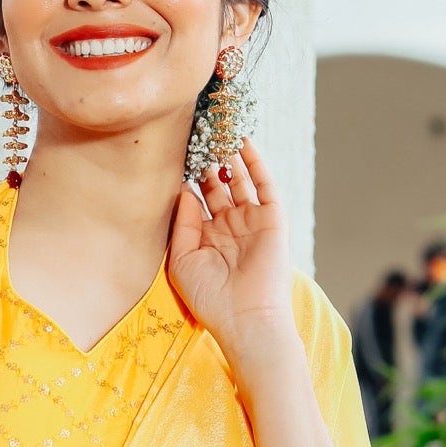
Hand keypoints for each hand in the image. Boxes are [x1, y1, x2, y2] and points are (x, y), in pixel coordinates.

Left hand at [166, 142, 298, 374]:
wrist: (246, 317)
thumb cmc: (210, 297)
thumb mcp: (183, 260)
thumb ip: (182, 224)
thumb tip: (183, 190)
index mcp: (206, 236)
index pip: (196, 198)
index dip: (187, 176)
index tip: (173, 152)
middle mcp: (229, 225)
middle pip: (217, 184)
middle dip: (206, 160)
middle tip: (195, 132)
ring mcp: (251, 219)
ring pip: (239, 179)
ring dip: (228, 155)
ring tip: (216, 128)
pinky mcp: (272, 217)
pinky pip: (264, 184)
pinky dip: (254, 162)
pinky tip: (242, 142)